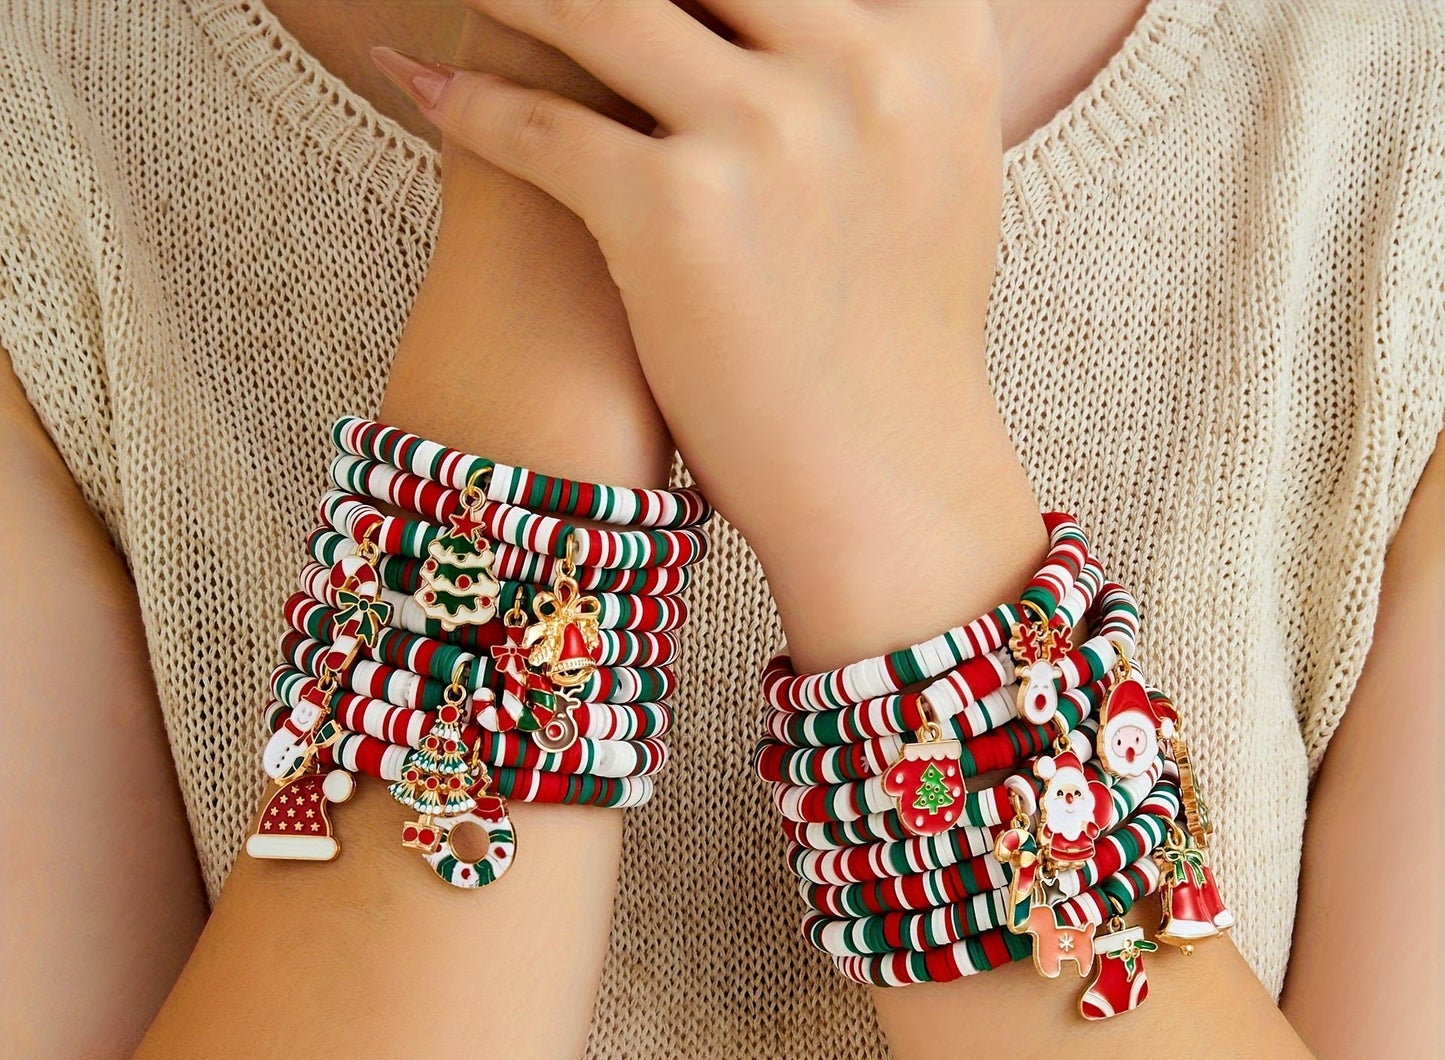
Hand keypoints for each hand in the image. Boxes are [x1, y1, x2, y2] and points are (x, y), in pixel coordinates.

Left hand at [372, 0, 1011, 588]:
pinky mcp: (678, 213)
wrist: (881, 482)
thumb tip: (818, 23)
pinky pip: (539, 126)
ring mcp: (768, 134)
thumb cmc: (894, 344)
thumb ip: (884, 75)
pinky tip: (421, 85)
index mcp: (937, 44)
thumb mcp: (936, 176)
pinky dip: (464, 103)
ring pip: (597, 4)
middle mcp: (860, 66)